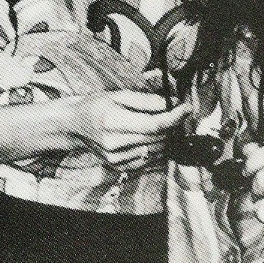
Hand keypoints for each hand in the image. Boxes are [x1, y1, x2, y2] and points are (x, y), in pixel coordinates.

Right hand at [71, 88, 190, 170]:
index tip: (187, 107)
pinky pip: (149, 159)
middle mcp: (114, 143)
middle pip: (158, 137)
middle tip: (173, 111)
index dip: (174, 117)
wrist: (76, 125)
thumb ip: (146, 100)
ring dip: (165, 136)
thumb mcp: (119, 95)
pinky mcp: (119, 167)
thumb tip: (171, 102)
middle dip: (171, 124)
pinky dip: (155, 147)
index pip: (153, 124)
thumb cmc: (98, 105)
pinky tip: (149, 136)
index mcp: (113, 121)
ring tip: (158, 122)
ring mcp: (116, 158)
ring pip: (156, 149)